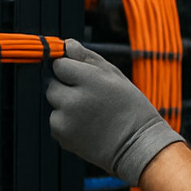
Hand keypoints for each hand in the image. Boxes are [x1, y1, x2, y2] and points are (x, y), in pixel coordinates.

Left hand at [46, 40, 183, 185]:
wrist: (138, 146)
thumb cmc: (132, 108)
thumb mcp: (116, 77)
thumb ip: (89, 59)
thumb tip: (67, 44)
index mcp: (90, 80)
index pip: (59, 64)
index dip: (69, 69)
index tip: (81, 77)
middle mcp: (74, 99)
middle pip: (51, 85)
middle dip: (65, 88)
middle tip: (88, 97)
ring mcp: (66, 119)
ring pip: (53, 105)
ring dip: (65, 107)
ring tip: (90, 114)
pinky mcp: (61, 136)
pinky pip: (56, 122)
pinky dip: (67, 124)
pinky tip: (87, 127)